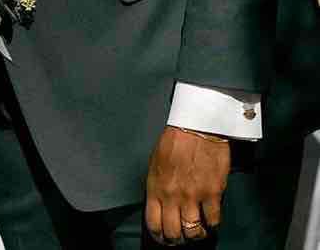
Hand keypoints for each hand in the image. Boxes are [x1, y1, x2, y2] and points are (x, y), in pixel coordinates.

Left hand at [145, 126, 230, 244]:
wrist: (196, 128)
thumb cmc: (173, 142)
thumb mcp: (155, 163)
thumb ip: (157, 187)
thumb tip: (159, 206)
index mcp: (156, 187)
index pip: (153, 223)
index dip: (159, 235)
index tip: (164, 237)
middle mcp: (172, 195)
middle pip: (174, 233)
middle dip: (177, 239)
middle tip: (181, 237)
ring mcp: (193, 196)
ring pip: (193, 232)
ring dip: (195, 234)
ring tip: (197, 230)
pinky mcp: (212, 193)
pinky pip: (213, 221)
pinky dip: (211, 224)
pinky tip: (209, 219)